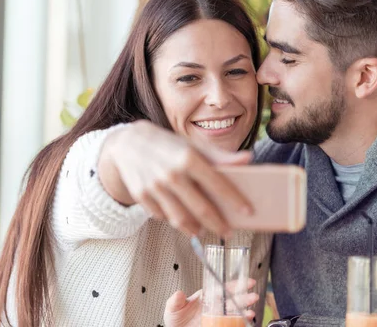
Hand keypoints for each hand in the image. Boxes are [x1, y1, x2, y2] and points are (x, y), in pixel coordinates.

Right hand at [99, 120, 252, 235]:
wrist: (128, 143)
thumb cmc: (169, 145)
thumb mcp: (194, 146)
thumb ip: (221, 156)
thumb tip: (248, 159)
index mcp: (189, 157)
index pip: (218, 184)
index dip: (235, 200)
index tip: (248, 212)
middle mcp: (172, 173)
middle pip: (201, 209)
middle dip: (218, 224)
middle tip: (228, 232)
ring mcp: (154, 186)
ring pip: (180, 219)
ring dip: (195, 229)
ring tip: (205, 230)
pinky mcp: (141, 196)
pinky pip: (162, 216)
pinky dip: (173, 220)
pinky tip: (181, 218)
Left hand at [164, 285, 257, 326]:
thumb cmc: (176, 320)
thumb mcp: (172, 309)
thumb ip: (175, 301)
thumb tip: (179, 293)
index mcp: (207, 296)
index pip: (223, 288)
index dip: (235, 285)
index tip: (247, 281)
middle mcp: (215, 306)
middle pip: (232, 300)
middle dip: (244, 298)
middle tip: (253, 296)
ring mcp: (218, 318)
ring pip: (235, 313)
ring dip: (244, 311)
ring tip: (250, 312)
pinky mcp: (220, 326)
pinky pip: (233, 324)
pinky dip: (240, 322)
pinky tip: (246, 320)